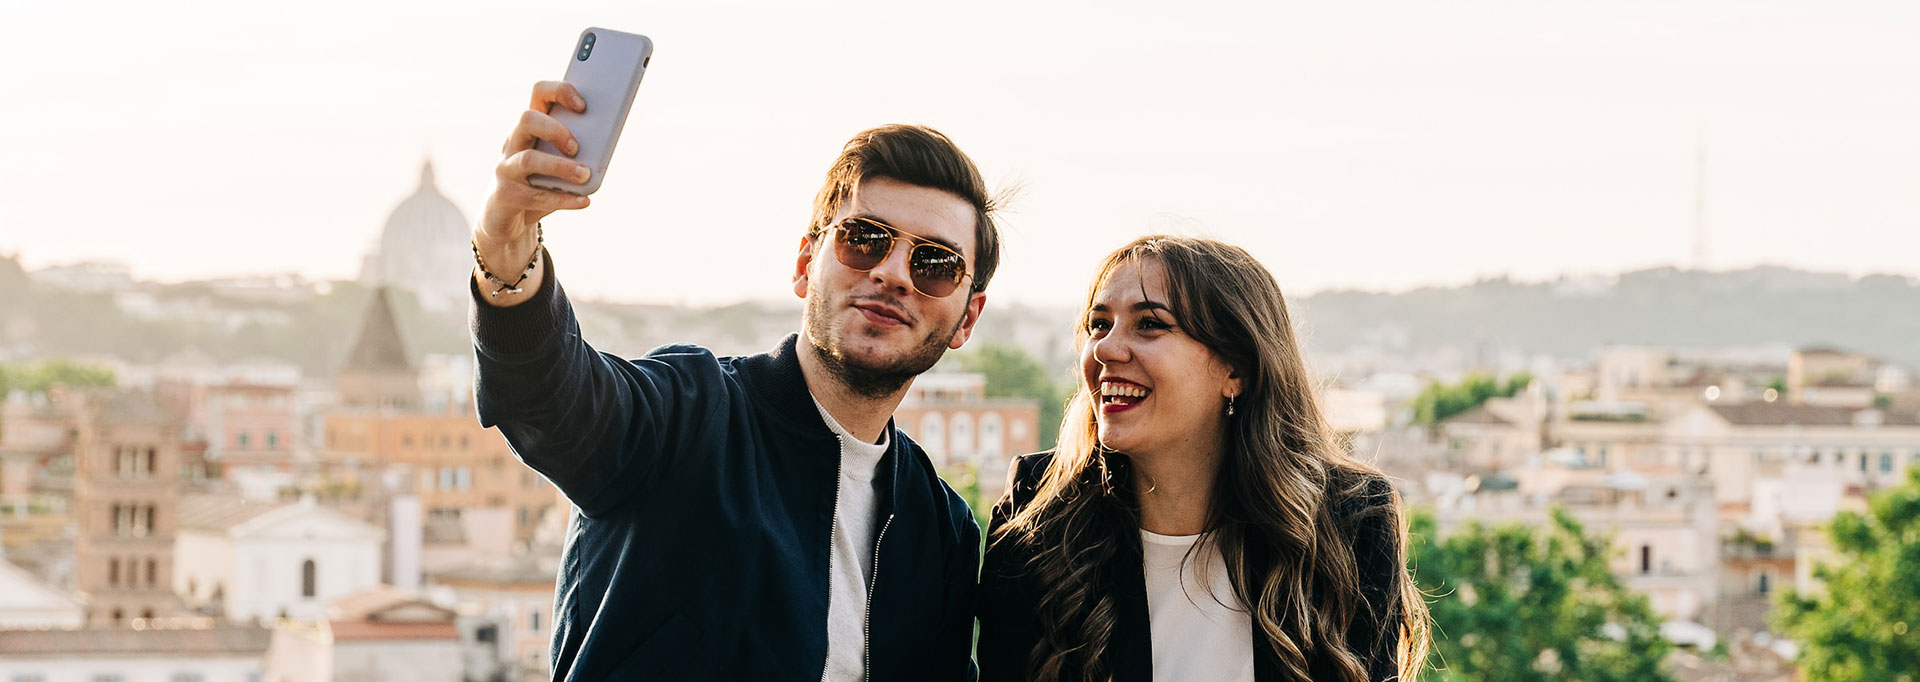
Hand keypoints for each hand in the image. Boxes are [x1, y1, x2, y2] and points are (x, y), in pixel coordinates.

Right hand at [473, 81, 590, 304]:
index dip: (560, 92)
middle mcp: (513, 142)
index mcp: (530, 128)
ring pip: (529, 159)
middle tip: (577, 148)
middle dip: (556, 130)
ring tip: (585, 175)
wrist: (505, 219)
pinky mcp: (505, 195)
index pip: (539, 93)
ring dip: (561, 167)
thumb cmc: (538, 183)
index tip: (583, 106)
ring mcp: (505, 168)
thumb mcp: (555, 163)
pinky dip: (563, 199)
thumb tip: (606, 147)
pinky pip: (534, 196)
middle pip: (528, 119)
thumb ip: (575, 152)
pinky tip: (583, 201)